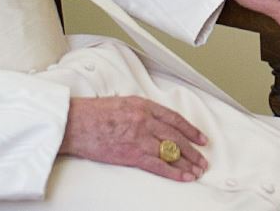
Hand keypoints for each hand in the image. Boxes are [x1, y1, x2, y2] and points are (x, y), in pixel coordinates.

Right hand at [60, 96, 207, 181]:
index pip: (175, 119)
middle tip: (203, 158)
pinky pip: (158, 165)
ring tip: (197, 170)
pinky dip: (173, 172)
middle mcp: (146, 121)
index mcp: (145, 106)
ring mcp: (140, 138)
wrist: (76, 123)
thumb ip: (142, 110)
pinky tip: (183, 176)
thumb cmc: (94, 114)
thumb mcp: (123, 102)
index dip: (191, 130)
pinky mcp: (132, 154)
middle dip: (193, 149)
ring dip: (187, 162)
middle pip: (177, 137)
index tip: (201, 138)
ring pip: (171, 151)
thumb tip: (155, 121)